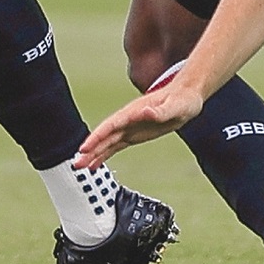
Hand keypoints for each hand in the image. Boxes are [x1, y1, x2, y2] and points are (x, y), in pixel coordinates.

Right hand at [74, 84, 204, 169]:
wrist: (187, 97)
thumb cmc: (182, 100)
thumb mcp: (174, 107)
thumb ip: (159, 111)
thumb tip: (144, 112)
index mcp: (134, 112)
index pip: (111, 125)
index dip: (97, 136)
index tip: (84, 148)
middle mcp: (128, 119)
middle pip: (104, 135)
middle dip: (90, 149)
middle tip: (77, 163)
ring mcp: (130, 127)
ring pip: (107, 142)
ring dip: (94, 153)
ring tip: (81, 166)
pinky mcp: (135, 134)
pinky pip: (115, 145)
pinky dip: (104, 154)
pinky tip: (96, 163)